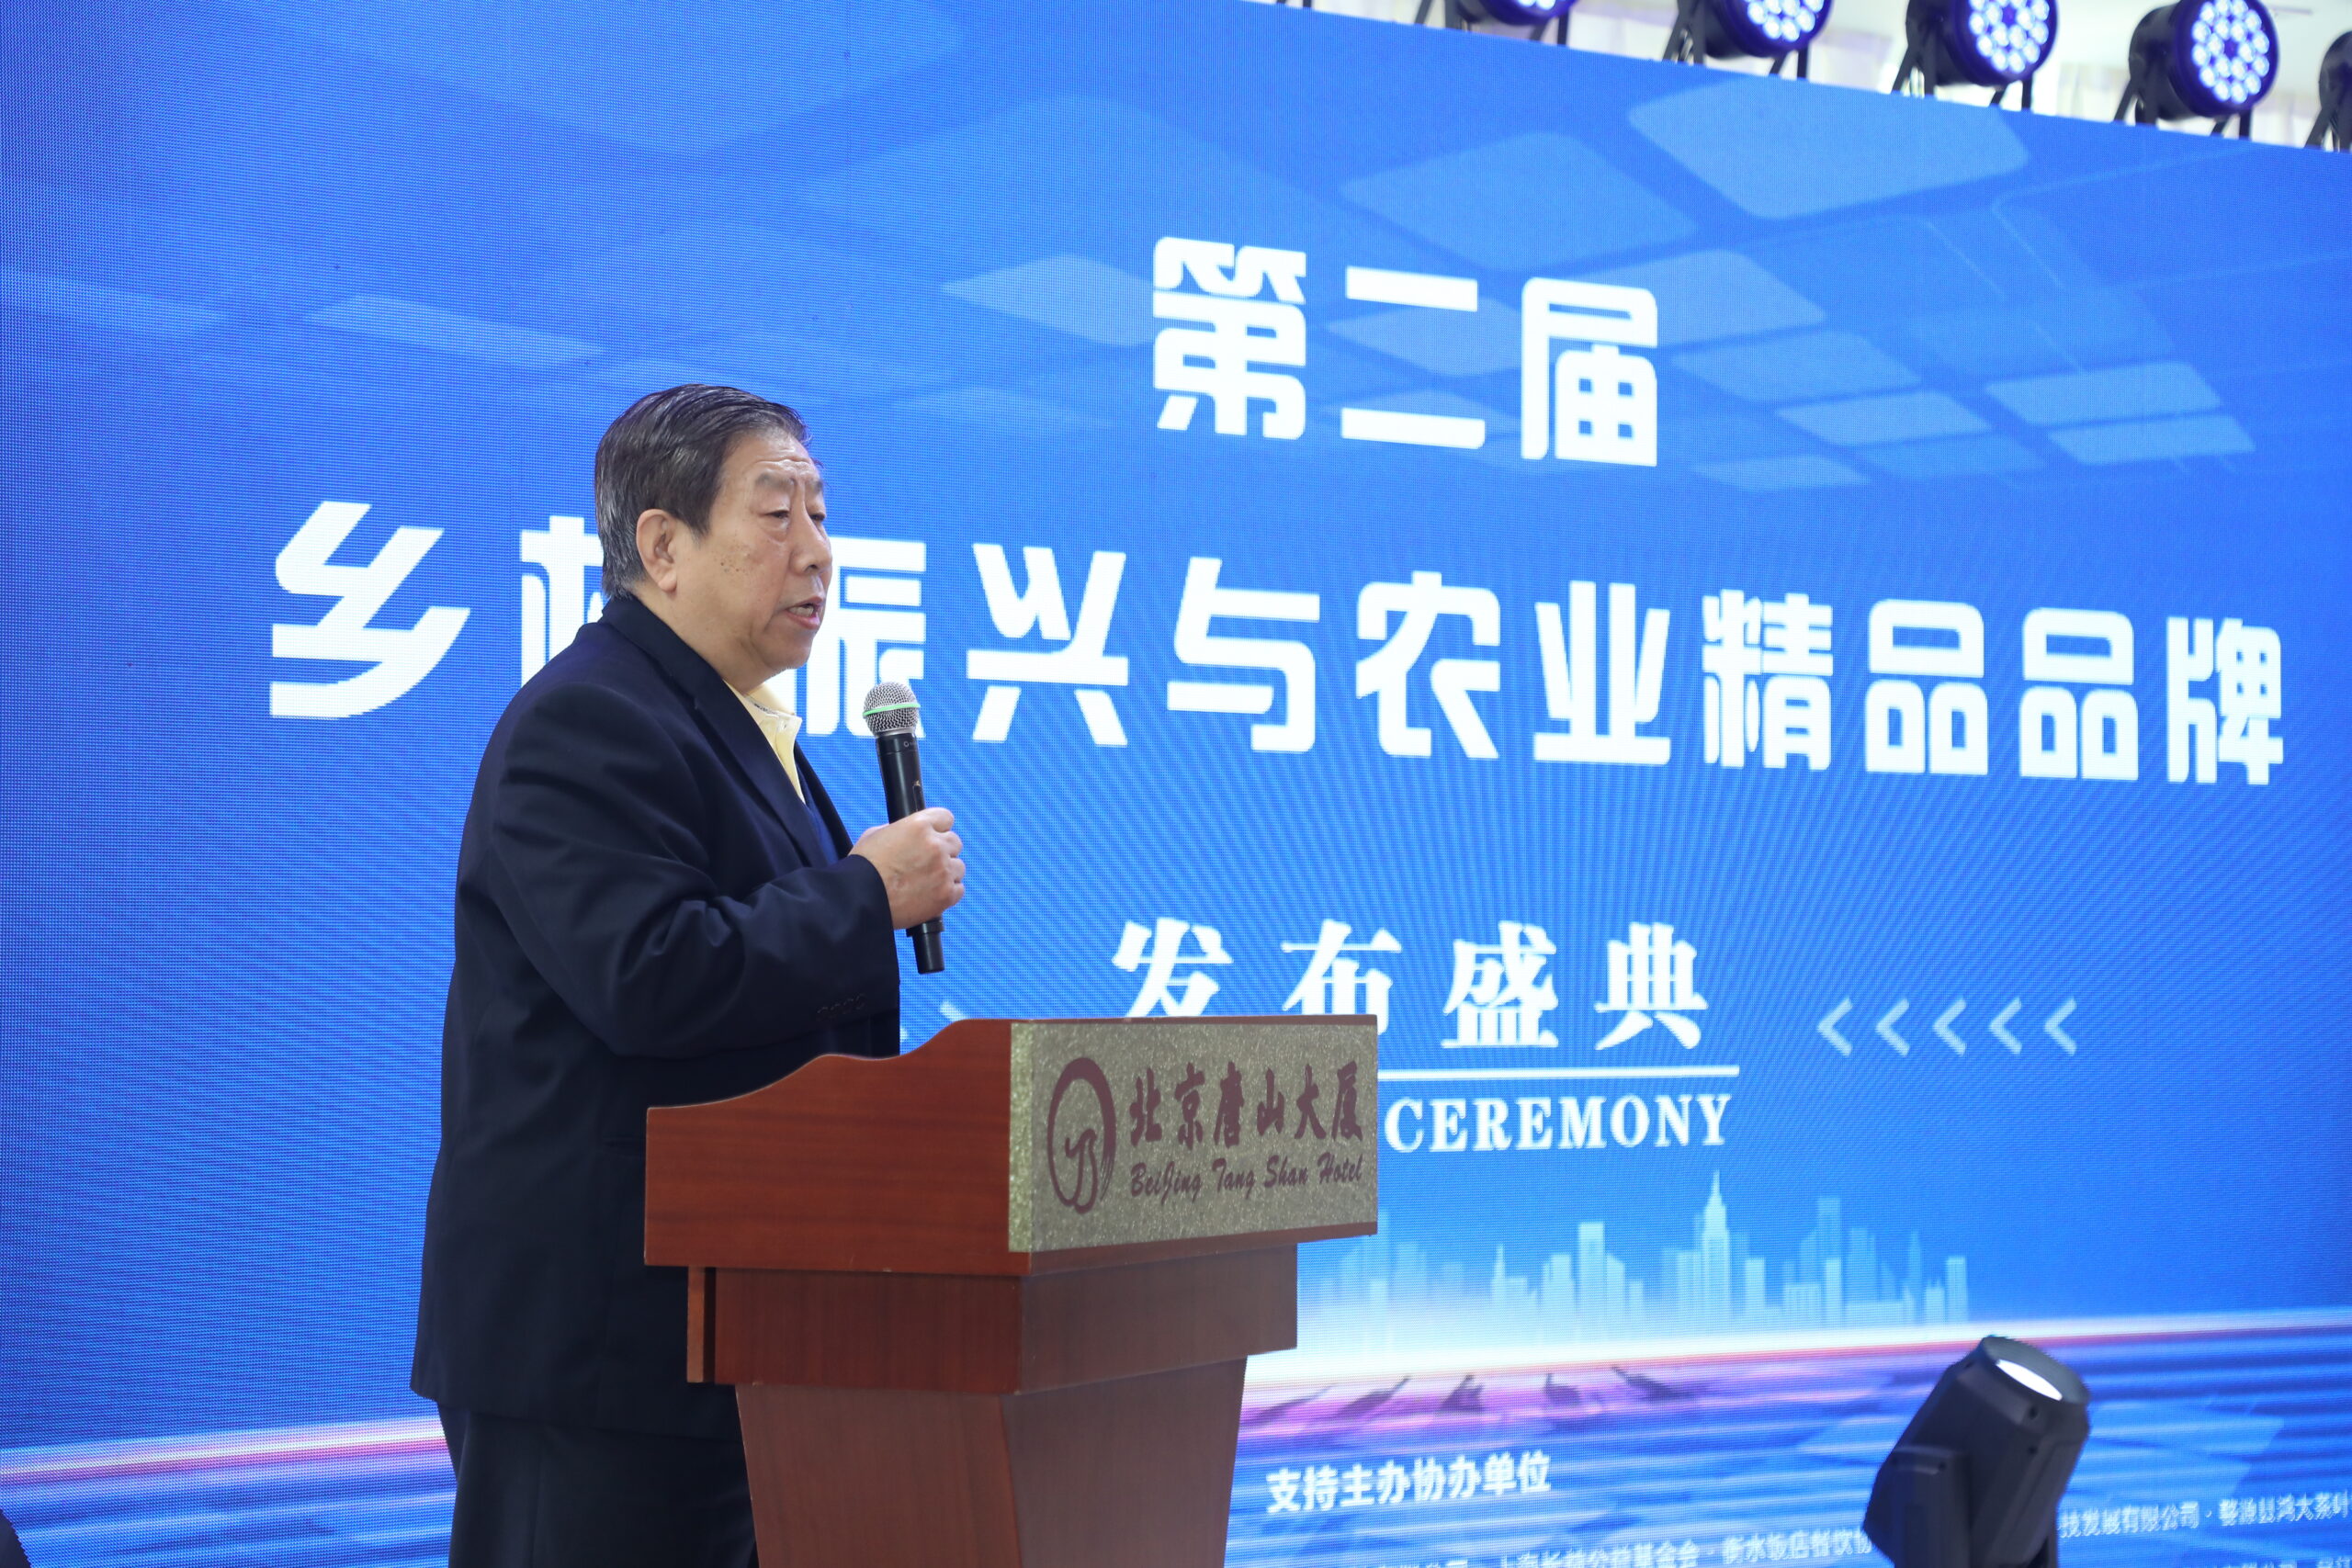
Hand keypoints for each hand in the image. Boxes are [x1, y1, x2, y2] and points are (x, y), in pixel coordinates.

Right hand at [850, 806, 964, 929]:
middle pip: (954, 842)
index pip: (945, 818)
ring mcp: (943, 870)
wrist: (859, 901)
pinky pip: (958, 889)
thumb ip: (901, 830)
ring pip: (958, 867)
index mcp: (919, 825)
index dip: (938, 828)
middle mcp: (935, 845)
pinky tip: (931, 894)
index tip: (933, 837)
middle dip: (942, 851)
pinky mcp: (946, 894)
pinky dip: (947, 892)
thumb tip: (910, 834)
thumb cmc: (863, 869)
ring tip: (925, 882)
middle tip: (925, 863)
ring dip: (946, 873)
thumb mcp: (877, 835)